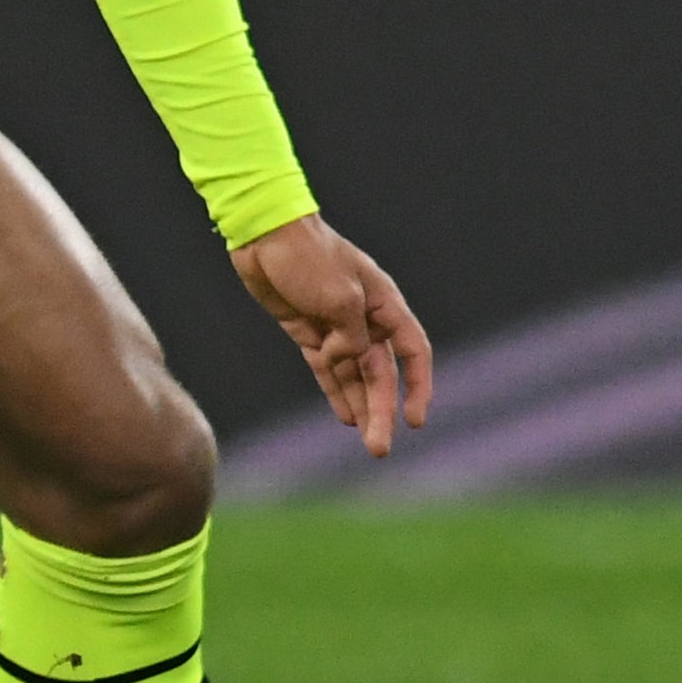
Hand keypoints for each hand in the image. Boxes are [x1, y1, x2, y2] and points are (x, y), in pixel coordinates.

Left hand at [231, 214, 433, 458]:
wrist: (263, 234)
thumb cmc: (308, 256)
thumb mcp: (340, 297)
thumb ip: (351, 336)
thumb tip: (345, 361)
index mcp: (384, 304)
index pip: (413, 352)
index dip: (418, 387)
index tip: (415, 420)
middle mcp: (365, 318)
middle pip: (381, 373)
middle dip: (382, 411)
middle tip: (380, 448)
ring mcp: (335, 326)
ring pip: (355, 376)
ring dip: (362, 408)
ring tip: (370, 444)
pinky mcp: (308, 331)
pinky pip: (327, 369)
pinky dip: (336, 392)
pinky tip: (346, 418)